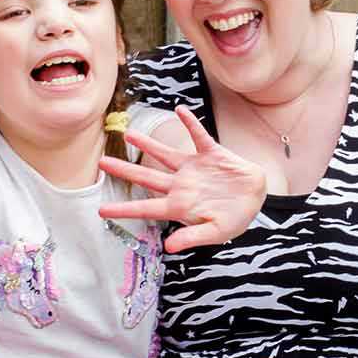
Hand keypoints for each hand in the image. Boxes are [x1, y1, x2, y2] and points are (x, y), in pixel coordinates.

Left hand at [96, 107, 268, 251]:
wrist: (256, 197)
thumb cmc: (235, 218)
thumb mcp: (216, 233)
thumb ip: (192, 237)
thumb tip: (169, 247)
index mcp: (180, 206)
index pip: (146, 208)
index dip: (124, 210)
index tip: (102, 211)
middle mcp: (182, 185)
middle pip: (147, 177)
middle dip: (125, 170)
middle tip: (101, 163)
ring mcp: (194, 168)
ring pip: (166, 154)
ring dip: (149, 144)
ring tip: (129, 134)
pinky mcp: (211, 154)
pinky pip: (199, 136)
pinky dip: (191, 123)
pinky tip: (180, 111)